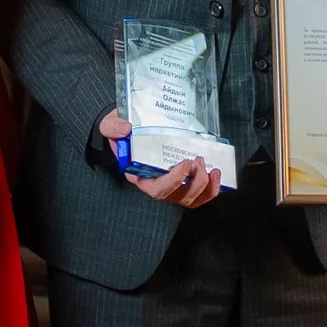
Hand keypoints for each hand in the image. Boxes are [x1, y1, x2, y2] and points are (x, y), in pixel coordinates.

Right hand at [102, 111, 225, 207]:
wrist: (128, 131)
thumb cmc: (121, 132)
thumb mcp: (110, 126)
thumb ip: (113, 127)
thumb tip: (125, 128)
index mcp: (138, 175)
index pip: (155, 189)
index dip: (172, 181)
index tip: (184, 165)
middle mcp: (155, 184)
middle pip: (175, 197)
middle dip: (192, 183)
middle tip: (198, 160)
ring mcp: (170, 186)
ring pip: (189, 200)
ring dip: (204, 187)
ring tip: (210, 168)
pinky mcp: (182, 182)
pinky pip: (199, 196)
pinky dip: (211, 189)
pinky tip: (216, 174)